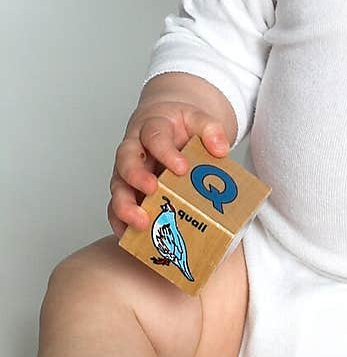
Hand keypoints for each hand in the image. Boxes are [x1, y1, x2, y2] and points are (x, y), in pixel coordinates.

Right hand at [107, 102, 230, 238]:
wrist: (167, 126)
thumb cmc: (180, 126)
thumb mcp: (198, 119)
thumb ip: (210, 129)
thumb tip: (220, 149)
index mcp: (152, 127)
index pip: (155, 136)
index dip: (166, 152)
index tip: (182, 167)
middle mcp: (135, 150)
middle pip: (126, 161)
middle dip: (137, 177)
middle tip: (153, 190)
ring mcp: (128, 172)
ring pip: (118, 187)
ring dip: (126, 206)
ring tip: (141, 222)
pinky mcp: (128, 191)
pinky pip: (116, 208)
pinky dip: (121, 223)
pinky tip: (132, 237)